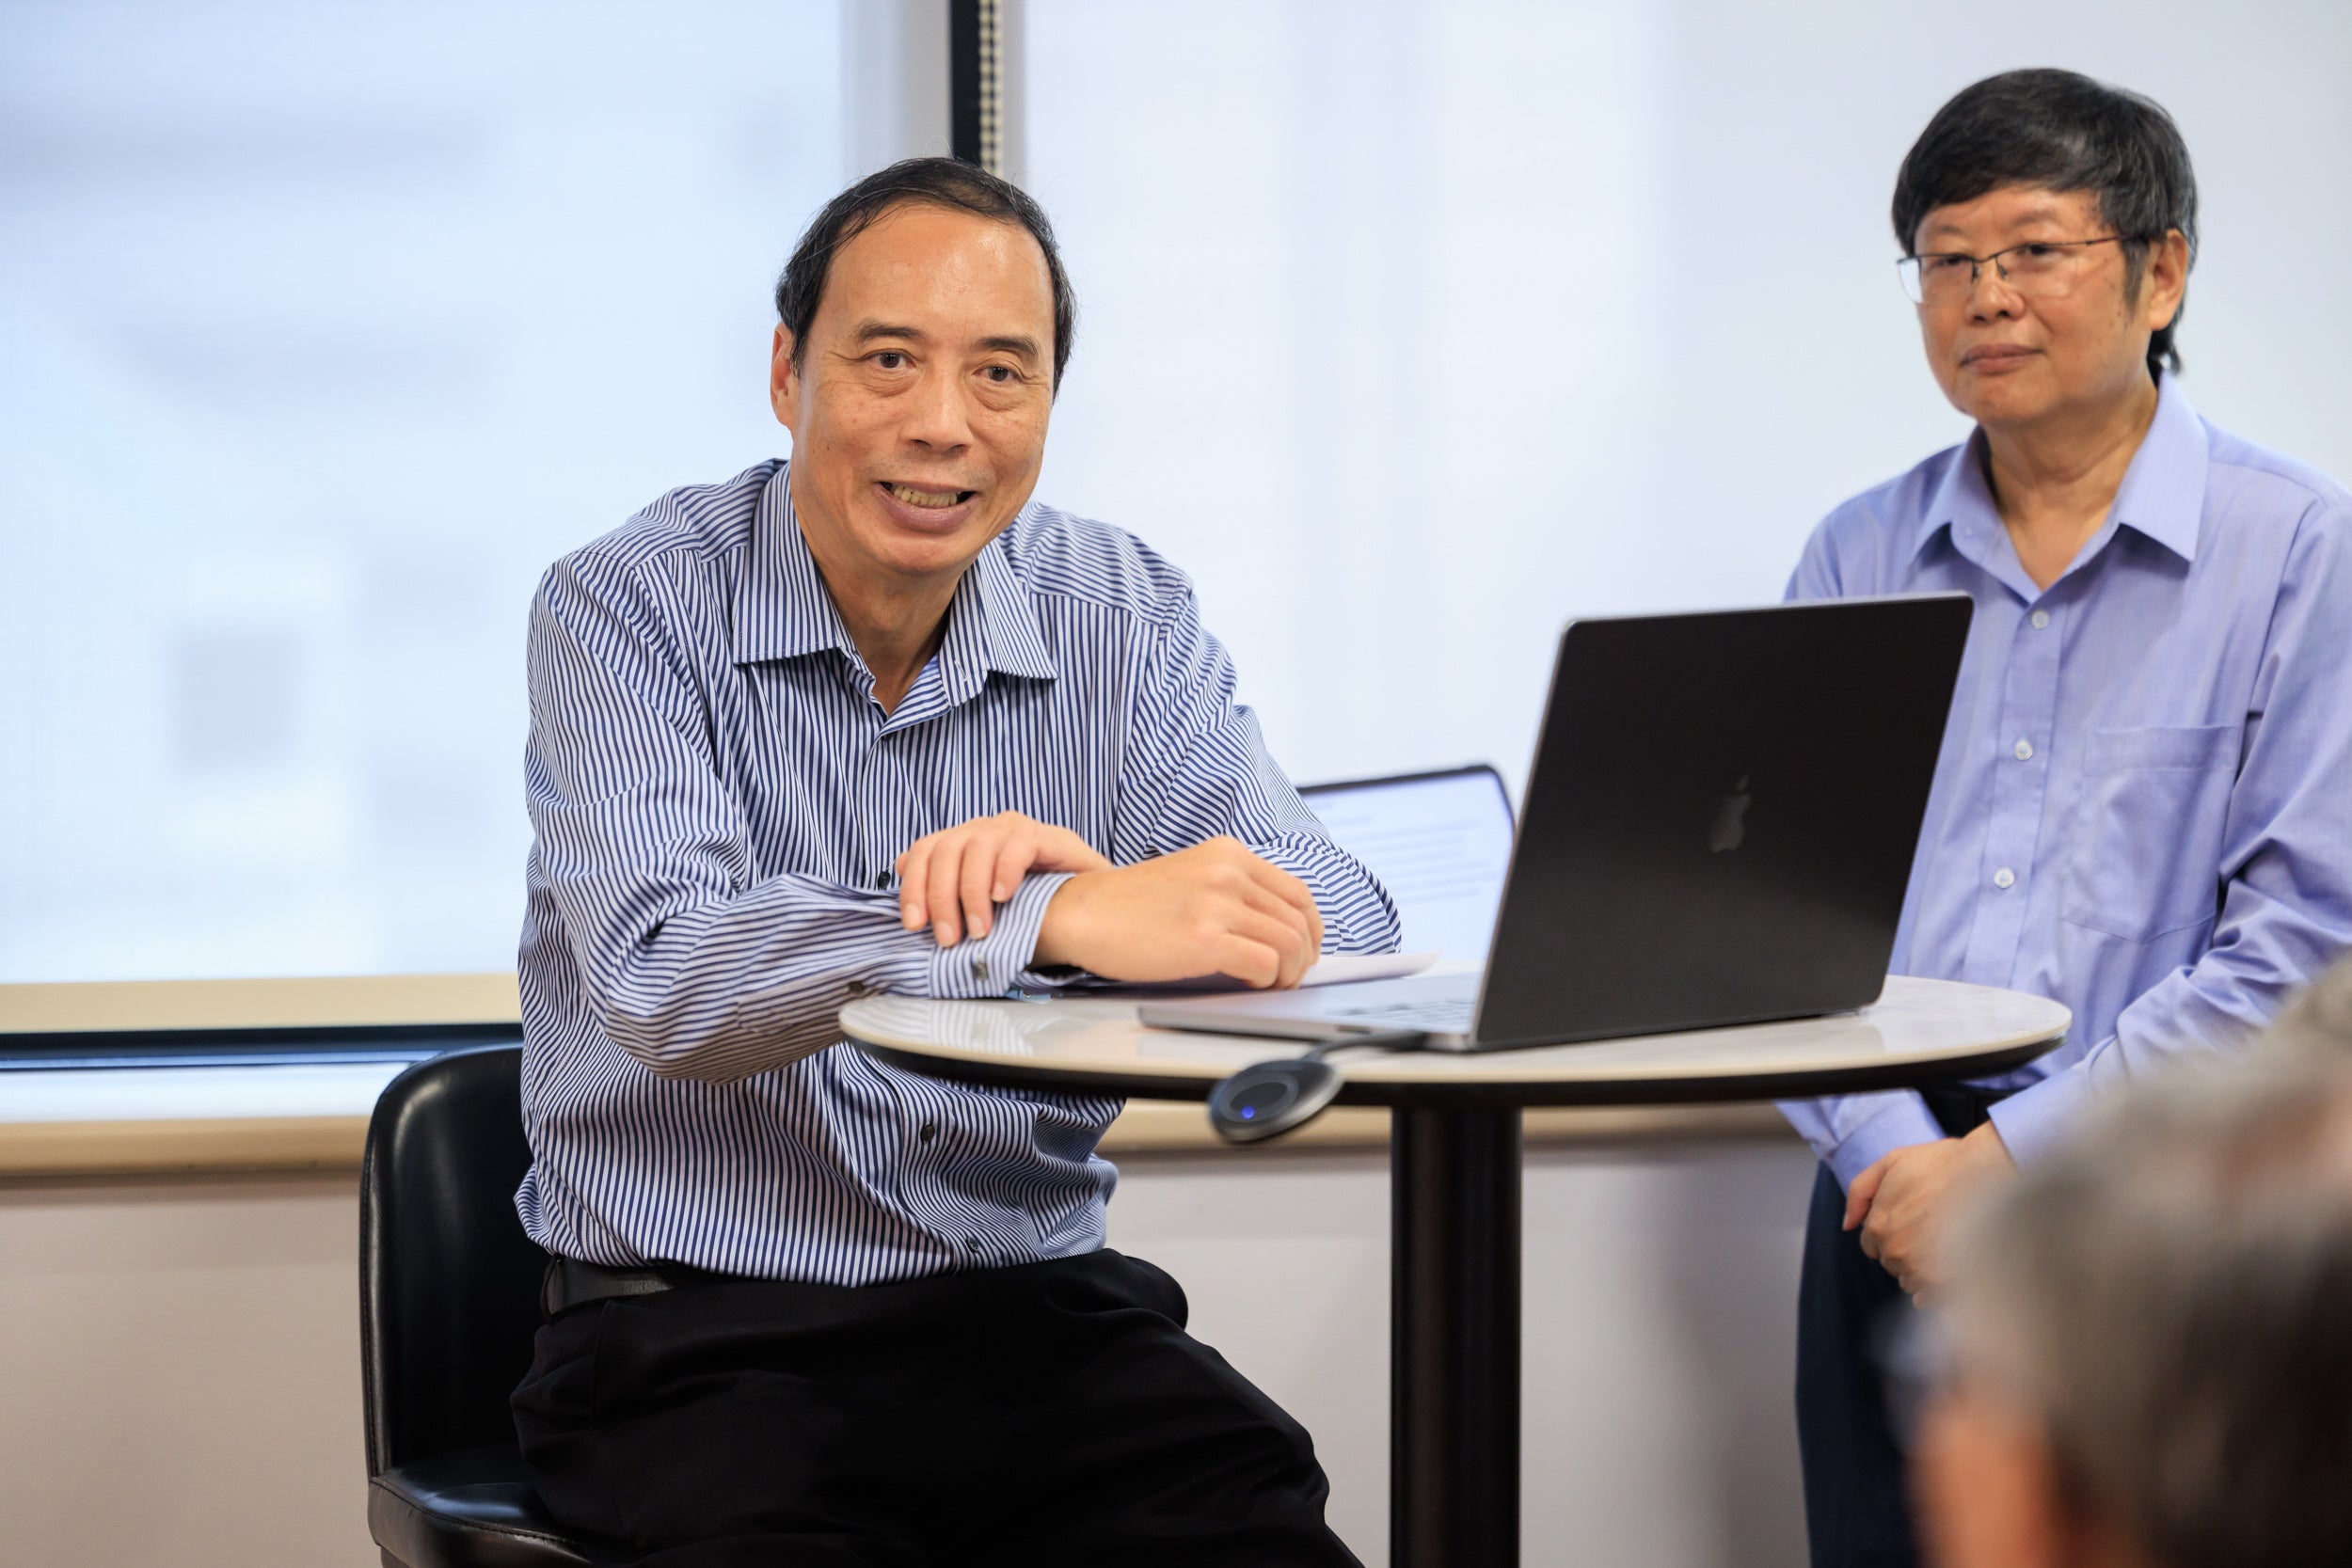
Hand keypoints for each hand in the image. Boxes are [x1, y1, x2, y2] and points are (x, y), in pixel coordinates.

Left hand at [896, 812, 1112, 946]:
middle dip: (940, 897)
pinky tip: (1004, 897)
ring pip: (977, 845)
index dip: (913, 886)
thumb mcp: (984, 912)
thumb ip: (949, 899)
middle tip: (949, 938)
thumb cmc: (1036, 913)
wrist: (1094, 911)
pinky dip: (1006, 870)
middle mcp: (988, 830)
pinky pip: (1019, 843)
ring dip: (971, 892)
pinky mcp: (1050, 836)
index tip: (914, 924)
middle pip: (946, 849)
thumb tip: (910, 892)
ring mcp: (1018, 830)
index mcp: (967, 844)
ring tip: (981, 929)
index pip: (925, 850)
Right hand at [1033, 837, 1325, 989]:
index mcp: (1229, 854)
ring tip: (1270, 984)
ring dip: (1288, 973)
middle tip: (1290, 976)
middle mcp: (1227, 871)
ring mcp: (1216, 902)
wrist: (1082, 912)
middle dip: (1303, 956)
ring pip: (1290, 943)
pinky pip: (1265, 963)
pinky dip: (1267, 980)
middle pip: (1299, 920)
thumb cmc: (1131, 905)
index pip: (1297, 892)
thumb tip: (1280, 929)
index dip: (1311, 928)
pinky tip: (1248, 983)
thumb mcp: (1192, 878)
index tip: (1304, 950)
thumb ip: (1234, 891)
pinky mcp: (1204, 938)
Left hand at [1843, 1121, 2013, 1298]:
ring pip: (1911, 1282)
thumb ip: (1860, 1192)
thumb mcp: (1891, 1162)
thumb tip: (1847, 1225)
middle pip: (1893, 1264)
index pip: (1873, 1246)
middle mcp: (1895, 1252)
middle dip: (1907, 1251)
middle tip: (1934, 1229)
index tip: (1914, 1221)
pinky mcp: (1947, 1283)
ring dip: (1922, 1270)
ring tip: (1947, 1244)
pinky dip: (1935, 1291)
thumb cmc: (1942, 1165)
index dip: (1892, 1233)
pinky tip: (1951, 1269)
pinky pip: (1929, 1300)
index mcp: (1878, 1226)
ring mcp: (1920, 1270)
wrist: (1990, 1174)